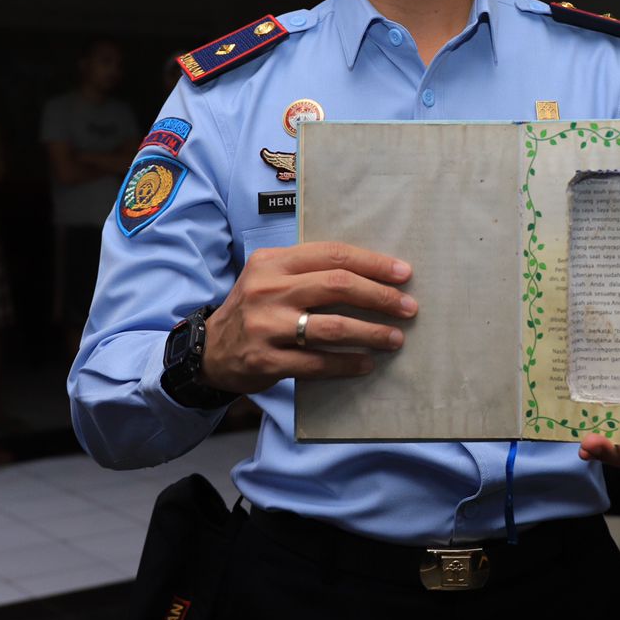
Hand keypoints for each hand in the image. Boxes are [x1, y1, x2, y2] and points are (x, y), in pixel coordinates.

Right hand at [201, 241, 415, 394]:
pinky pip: (318, 363)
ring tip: (395, 338)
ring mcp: (266, 326)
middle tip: (408, 308)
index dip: (373, 263)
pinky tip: (366, 364)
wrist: (210, 350)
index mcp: (273, 262)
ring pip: (332, 326)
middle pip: (337, 285)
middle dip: (380, 297)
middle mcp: (268, 289)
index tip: (404, 274)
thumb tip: (372, 273)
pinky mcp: (266, 360)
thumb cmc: (255, 309)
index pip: (332, 254)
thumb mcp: (271, 278)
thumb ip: (309, 271)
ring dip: (371, 333)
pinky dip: (347, 364)